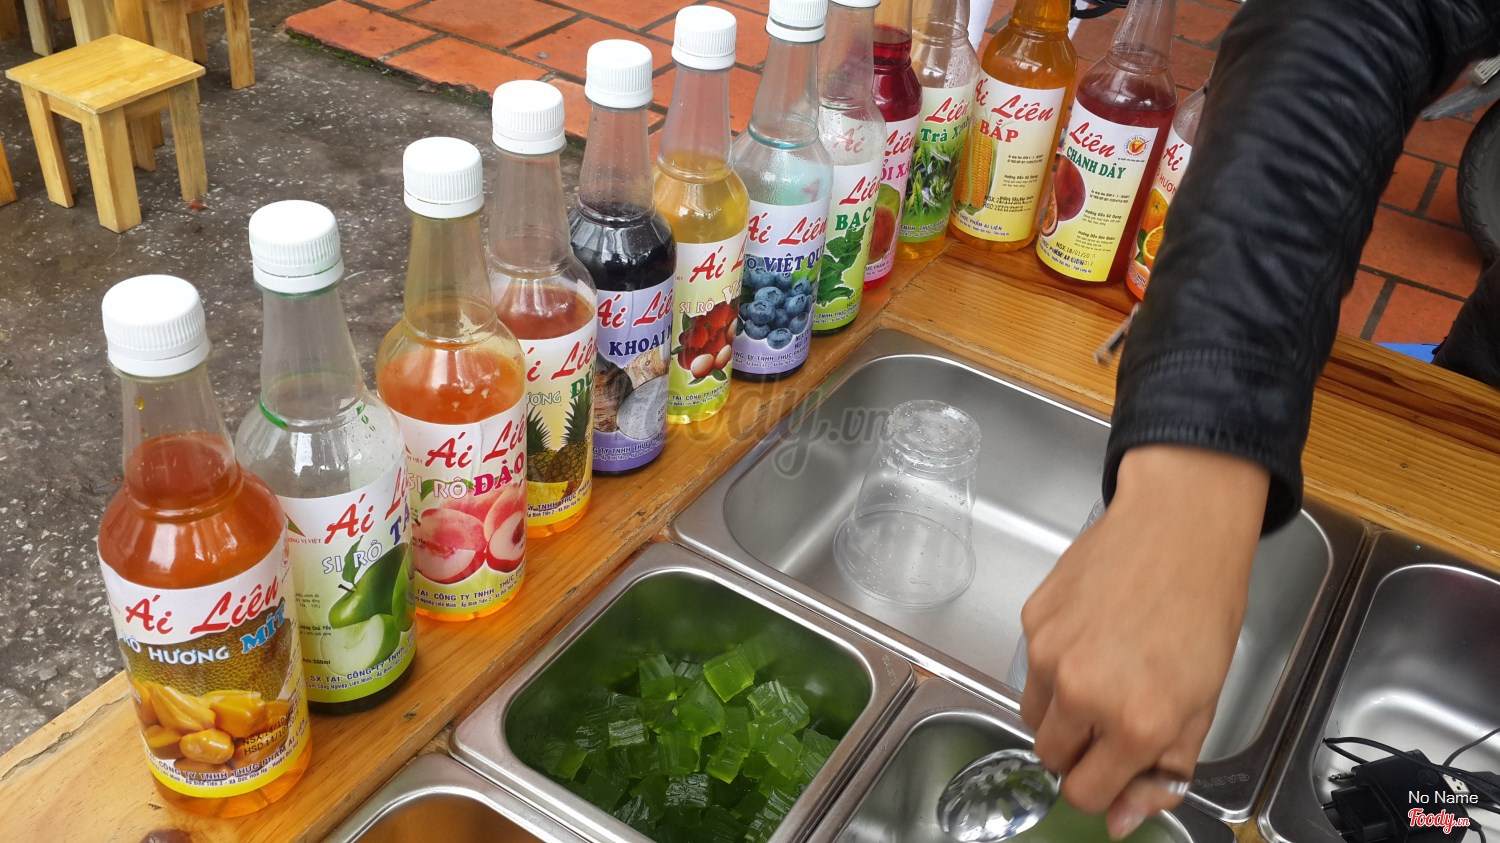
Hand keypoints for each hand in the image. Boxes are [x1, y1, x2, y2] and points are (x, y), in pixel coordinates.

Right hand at [1019, 445, 1268, 838]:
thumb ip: (1162, 771)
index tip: (1113, 767)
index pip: (1085, 793)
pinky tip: (1092, 632)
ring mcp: (1050, 653)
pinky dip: (1054, 662)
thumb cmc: (1201, 608)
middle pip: (1050, 758)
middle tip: (1111, 714)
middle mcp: (1083, 692)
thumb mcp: (1203, 704)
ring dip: (1061, 709)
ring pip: (1034, 714)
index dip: (1101, 786)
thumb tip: (1120, 820)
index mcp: (1136, 722)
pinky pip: (1031, 667)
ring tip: (1101, 669)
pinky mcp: (1032, 620)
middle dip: (1078, 749)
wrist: (1177, 527)